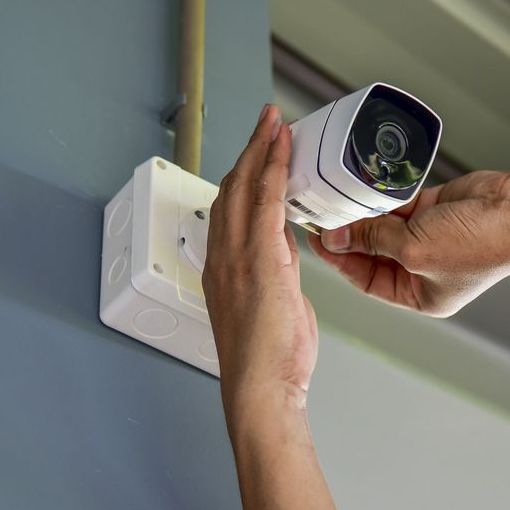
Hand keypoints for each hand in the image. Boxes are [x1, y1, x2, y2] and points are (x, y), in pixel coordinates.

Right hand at [204, 104, 343, 509]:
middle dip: (251, 150)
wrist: (261, 388)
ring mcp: (237, 257)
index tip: (259, 149)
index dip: (244, 172)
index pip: (232, 206)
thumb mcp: (274, 303)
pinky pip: (265, 203)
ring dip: (261, 150)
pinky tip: (282, 149)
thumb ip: (277, 271)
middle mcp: (223, 256)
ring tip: (275, 123)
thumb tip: (286, 251)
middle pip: (233, 187)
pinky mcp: (259, 260)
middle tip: (267, 121)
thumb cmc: (268, 358)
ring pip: (245, 187)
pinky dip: (273, 171)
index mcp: (225, 266)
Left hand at [308, 169, 509, 317]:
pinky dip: (381, 195)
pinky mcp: (435, 210)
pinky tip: (362, 185)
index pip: (365, 279)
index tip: (318, 239)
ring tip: (336, 196)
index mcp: (420, 295)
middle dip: (349, 234)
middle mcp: (423, 269)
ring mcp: (429, 238)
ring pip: (383, 225)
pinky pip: (398, 204)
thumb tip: (335, 236)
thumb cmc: (482, 245)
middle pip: (371, 251)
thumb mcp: (415, 249)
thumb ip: (372, 241)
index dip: (339, 259)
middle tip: (321, 213)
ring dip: (363, 211)